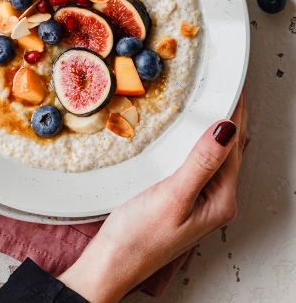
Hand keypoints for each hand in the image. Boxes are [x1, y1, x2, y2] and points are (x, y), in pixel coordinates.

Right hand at [59, 91, 246, 302]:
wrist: (112, 263)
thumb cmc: (138, 237)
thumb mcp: (172, 197)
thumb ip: (201, 163)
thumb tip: (227, 129)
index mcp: (220, 200)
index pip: (234, 146)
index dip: (236, 112)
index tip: (235, 85)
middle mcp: (215, 200)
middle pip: (229, 150)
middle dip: (230, 117)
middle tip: (225, 87)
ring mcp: (199, 200)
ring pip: (214, 155)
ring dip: (215, 128)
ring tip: (213, 103)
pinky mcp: (181, 198)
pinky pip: (198, 163)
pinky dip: (198, 142)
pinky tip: (190, 135)